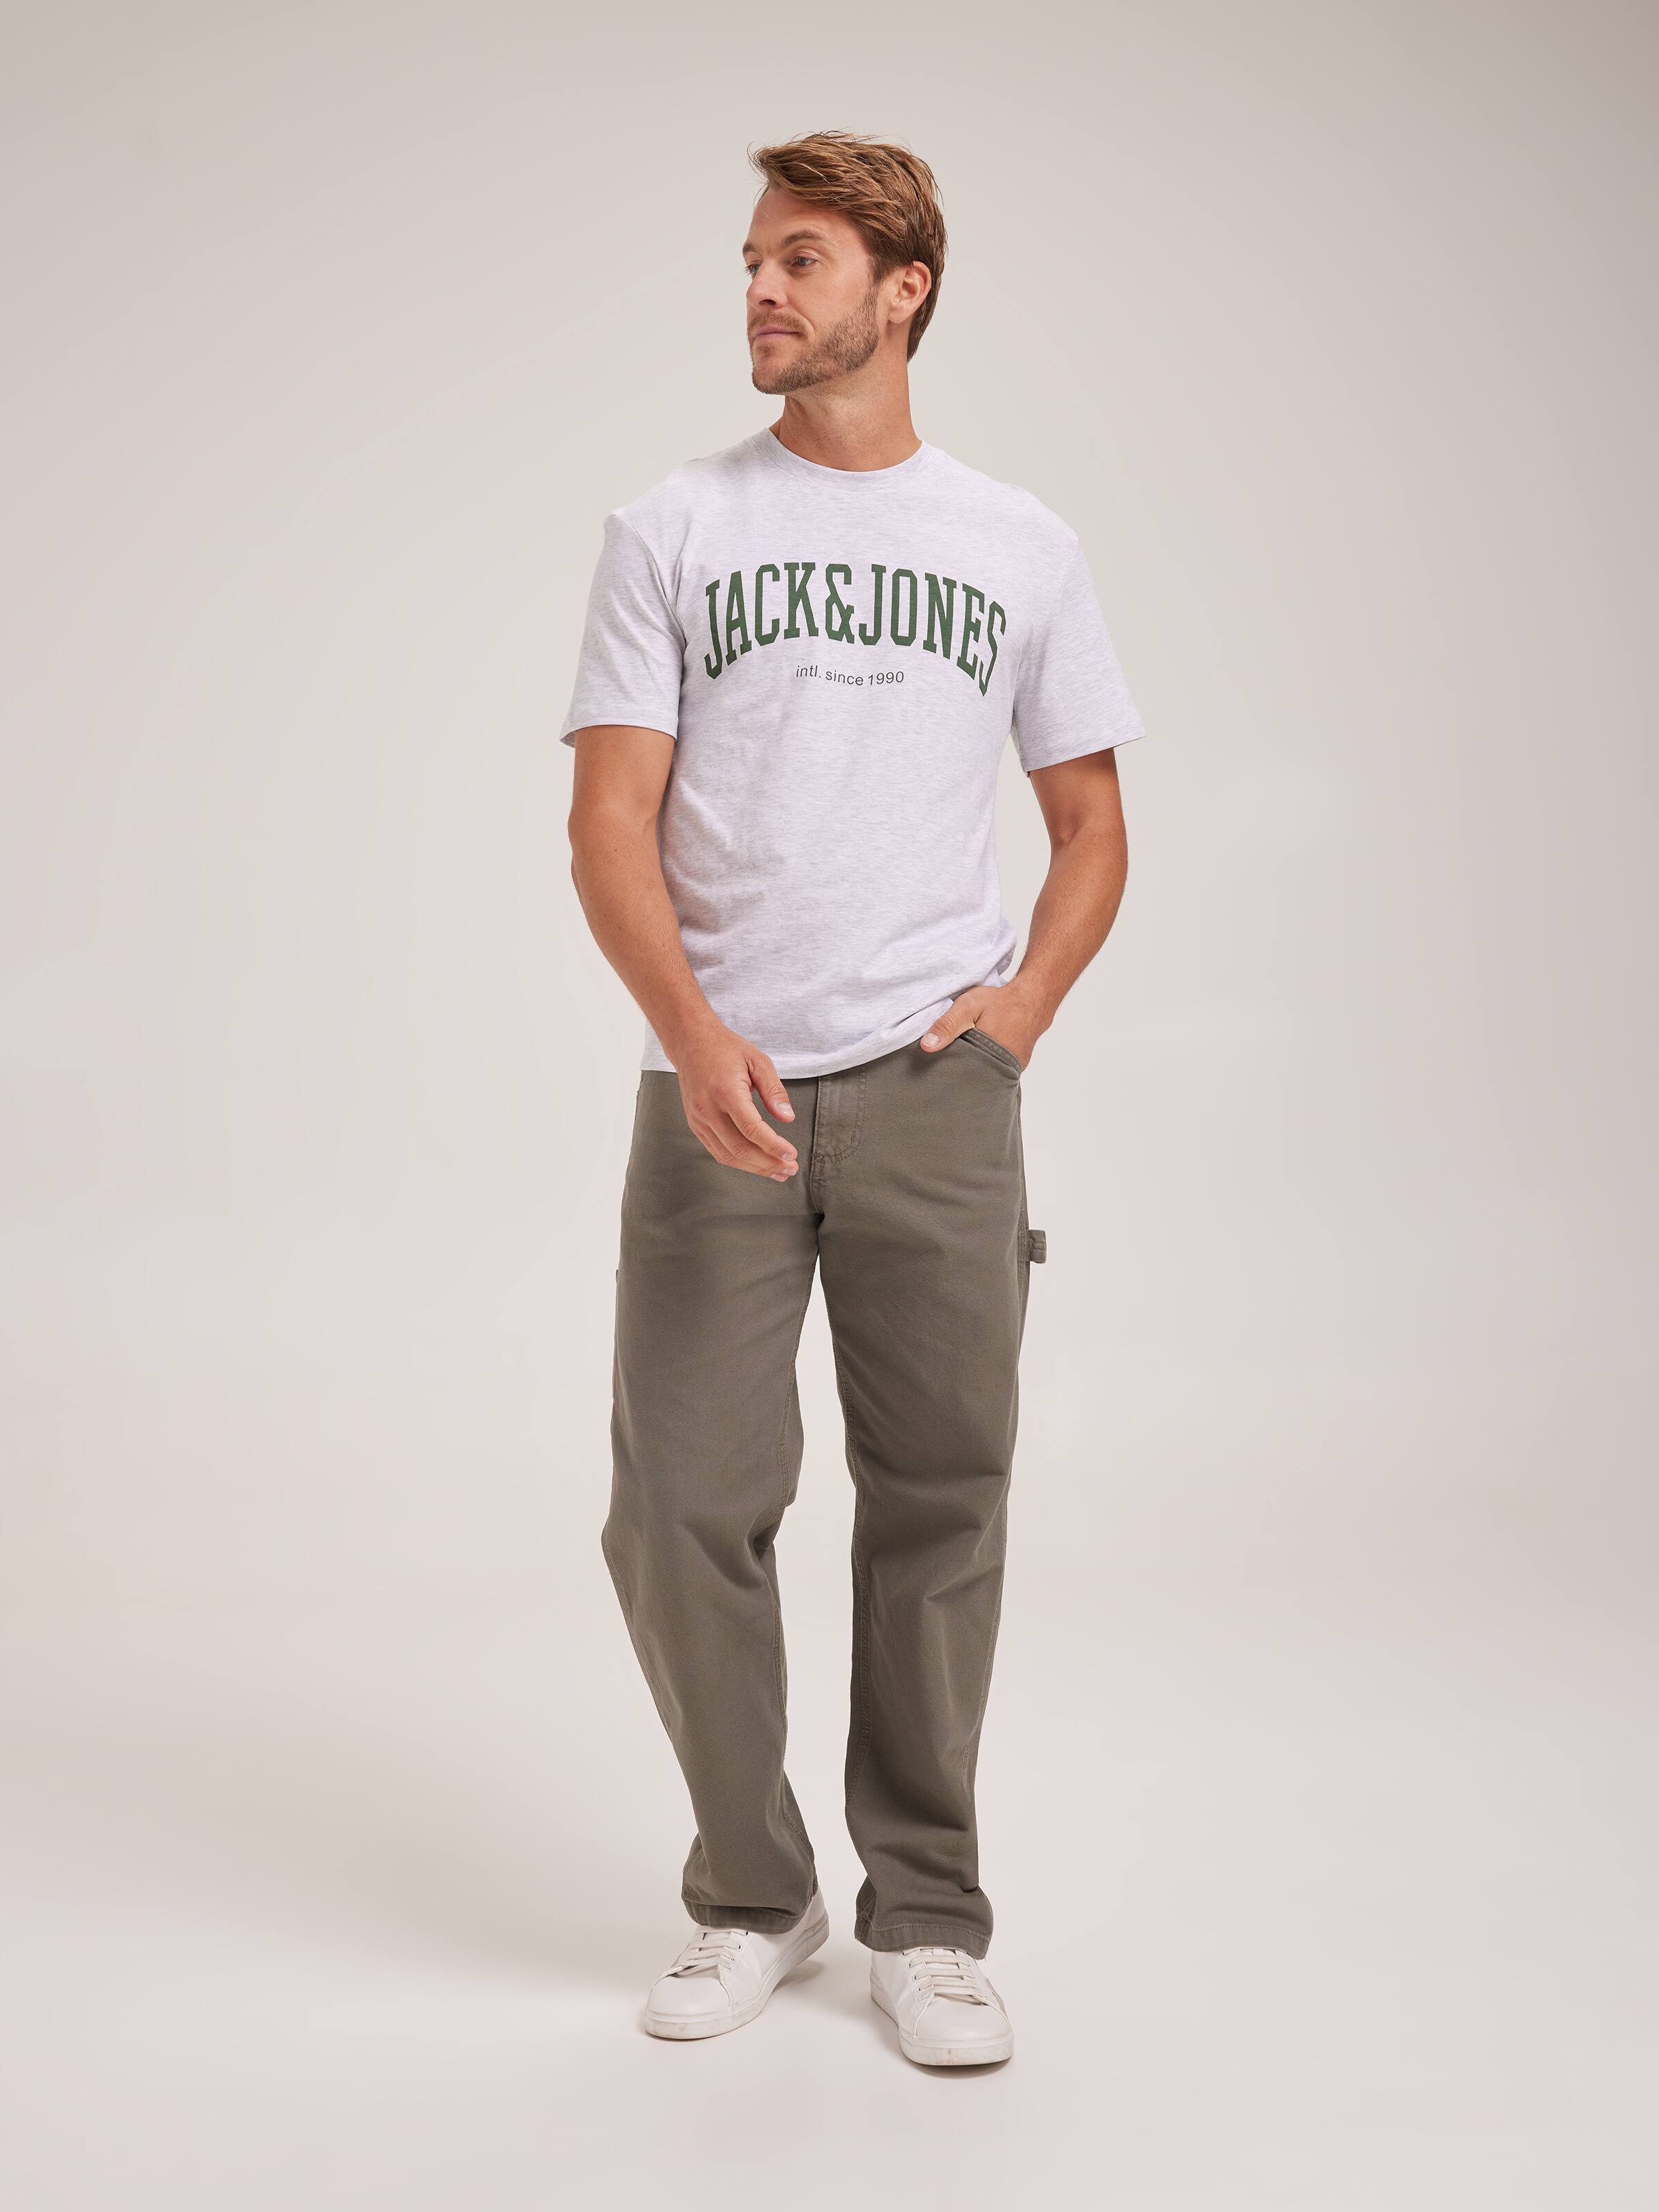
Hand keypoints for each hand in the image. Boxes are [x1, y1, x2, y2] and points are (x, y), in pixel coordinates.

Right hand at [672, 1021, 798, 1179]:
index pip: (751, 1129)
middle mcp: (708, 1109)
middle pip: (740, 1148)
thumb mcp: (757, 1060)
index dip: (773, 1146)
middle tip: (790, 1168)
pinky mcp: (695, 1124)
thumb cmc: (725, 1049)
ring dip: (755, 1168)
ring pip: (727, 1155)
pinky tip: (755, 1163)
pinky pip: (717, 1151)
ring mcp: (698, 1119)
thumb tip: (787, 1117)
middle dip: (768, 1163)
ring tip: (777, 1172)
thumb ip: (774, 1090)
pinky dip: (738, 1161)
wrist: (691, 1042)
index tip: (791, 1154)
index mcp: (725, 1092)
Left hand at [918, 984, 1043, 1071]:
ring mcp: (1013, 1069)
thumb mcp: (968, 1007)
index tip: (936, 1071)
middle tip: (947, 1067)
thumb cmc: (1001, 1001)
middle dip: (961, 1072)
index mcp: (987, 1057)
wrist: (1035, 999)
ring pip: (987, 1074)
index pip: (960, 1075)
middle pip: (974, 1078)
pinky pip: (998, 1070)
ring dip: (975, 1068)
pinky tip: (981, 1054)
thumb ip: (948, 1025)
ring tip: (964, 1060)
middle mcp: (1003, 1069)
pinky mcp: (1017, 1066)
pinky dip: (988, 1064)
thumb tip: (927, 1046)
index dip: (948, 1072)